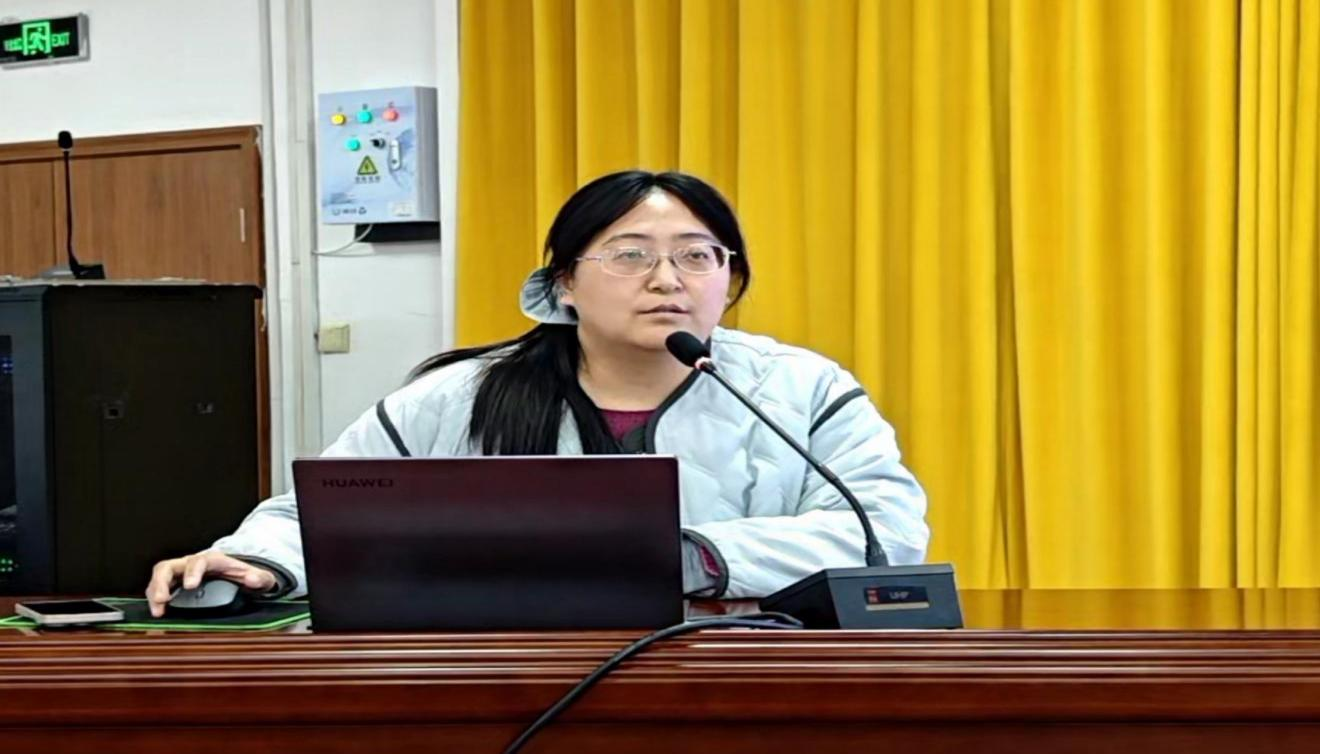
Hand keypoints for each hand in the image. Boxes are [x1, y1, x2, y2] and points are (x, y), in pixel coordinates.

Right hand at [145, 549, 276, 617]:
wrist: (236, 574)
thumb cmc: (244, 575)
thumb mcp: (258, 576)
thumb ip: (259, 578)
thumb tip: (254, 579)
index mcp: (212, 560)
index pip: (199, 562)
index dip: (192, 572)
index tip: (190, 586)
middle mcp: (192, 564)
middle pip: (170, 566)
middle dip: (163, 582)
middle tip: (162, 599)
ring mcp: (181, 573)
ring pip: (160, 576)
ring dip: (155, 592)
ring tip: (158, 610)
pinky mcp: (175, 583)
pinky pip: (159, 586)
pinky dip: (155, 598)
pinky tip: (158, 612)